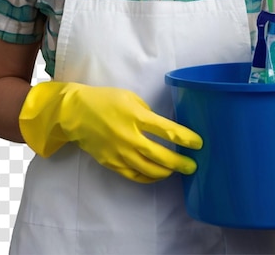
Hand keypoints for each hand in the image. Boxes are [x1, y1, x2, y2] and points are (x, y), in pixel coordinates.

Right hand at [19, 82, 202, 182]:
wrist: (76, 113)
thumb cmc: (105, 99)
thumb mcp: (130, 97)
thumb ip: (147, 113)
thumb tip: (161, 127)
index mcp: (135, 116)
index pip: (167, 130)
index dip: (185, 138)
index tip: (198, 143)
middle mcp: (129, 137)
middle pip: (161, 156)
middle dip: (181, 162)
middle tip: (193, 165)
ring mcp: (119, 153)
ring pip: (149, 170)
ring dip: (166, 172)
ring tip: (176, 170)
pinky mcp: (111, 163)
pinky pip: (135, 175)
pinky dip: (149, 177)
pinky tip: (157, 174)